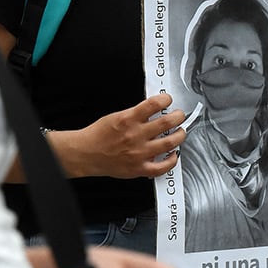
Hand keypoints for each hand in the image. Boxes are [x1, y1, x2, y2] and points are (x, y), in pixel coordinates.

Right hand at [60, 93, 185, 178]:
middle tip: (180, 115)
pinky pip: (161, 167)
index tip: (168, 100)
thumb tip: (153, 109)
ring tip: (181, 132)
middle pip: (166, 122)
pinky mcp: (139, 168)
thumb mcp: (116, 116)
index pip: (154, 104)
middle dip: (178, 116)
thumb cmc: (98, 135)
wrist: (86, 153)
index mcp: (128, 119)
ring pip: (169, 143)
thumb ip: (135, 114)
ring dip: (179, 135)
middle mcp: (135, 135)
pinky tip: (174, 154)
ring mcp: (139, 153)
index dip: (166, 99)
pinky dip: (172, 160)